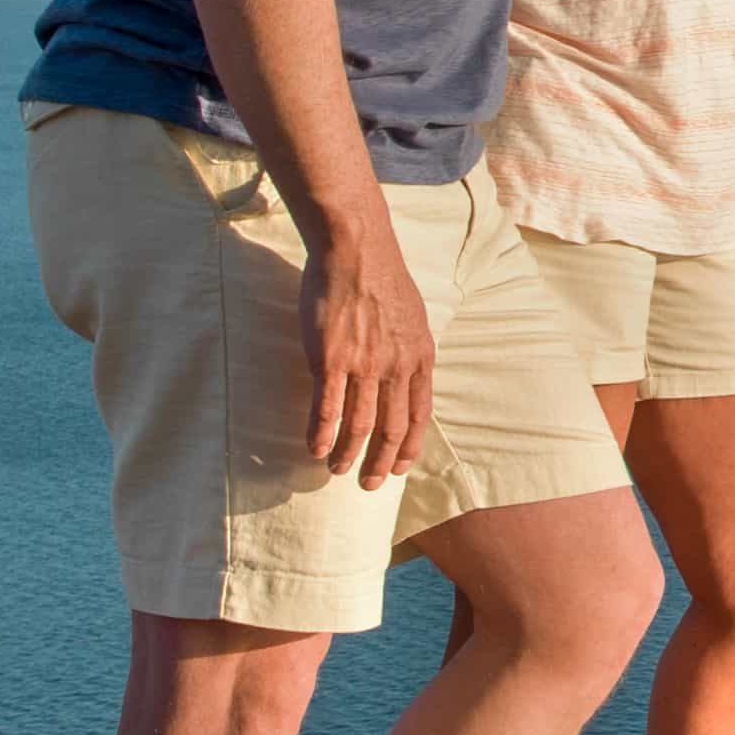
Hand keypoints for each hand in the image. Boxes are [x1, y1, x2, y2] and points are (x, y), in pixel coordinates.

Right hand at [303, 219, 437, 486]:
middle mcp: (396, 367)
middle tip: (369, 485)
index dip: (409, 446)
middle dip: (380, 463)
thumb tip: (408, 372)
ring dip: (347, 454)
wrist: (356, 249)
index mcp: (420, 358)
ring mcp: (364, 365)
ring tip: (336, 470)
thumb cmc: (382, 278)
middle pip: (390, 428)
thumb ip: (410, 349)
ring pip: (358, 425)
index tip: (399, 467)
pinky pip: (326, 408)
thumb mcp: (413, 317)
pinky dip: (321, 434)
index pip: (419, 415)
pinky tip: (314, 448)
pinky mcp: (330, 359)